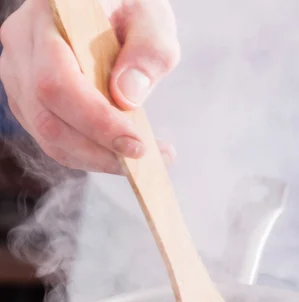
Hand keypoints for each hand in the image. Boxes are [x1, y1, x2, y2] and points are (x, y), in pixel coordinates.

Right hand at [0, 0, 179, 173]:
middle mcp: (22, 43)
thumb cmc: (129, 8)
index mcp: (49, 14)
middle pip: (48, 117)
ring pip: (47, 136)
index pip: (58, 82)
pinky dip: (86, 155)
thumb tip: (127, 97)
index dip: (96, 121)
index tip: (136, 144)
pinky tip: (116, 152)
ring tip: (136, 159)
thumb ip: (148, 51)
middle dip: (98, 150)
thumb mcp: (151, 17)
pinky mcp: (26, 99)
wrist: (105, 9)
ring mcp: (17, 74)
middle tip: (143, 158)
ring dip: (95, 158)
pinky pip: (51, 140)